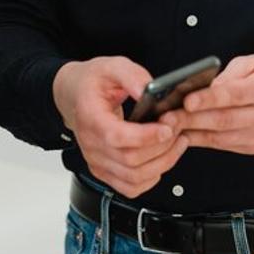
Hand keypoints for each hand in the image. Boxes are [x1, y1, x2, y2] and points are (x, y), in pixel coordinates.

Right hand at [52, 56, 186, 196]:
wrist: (75, 96)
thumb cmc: (93, 83)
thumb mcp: (112, 66)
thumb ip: (132, 75)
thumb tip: (148, 90)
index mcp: (90, 118)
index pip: (117, 137)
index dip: (146, 136)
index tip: (167, 127)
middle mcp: (91, 145)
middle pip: (131, 161)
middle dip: (162, 147)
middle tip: (177, 127)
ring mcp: (96, 162)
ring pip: (134, 178)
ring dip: (163, 163)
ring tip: (177, 142)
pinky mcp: (104, 172)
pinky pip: (131, 187)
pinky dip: (151, 178)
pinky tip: (162, 159)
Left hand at [161, 54, 253, 154]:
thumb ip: (227, 76)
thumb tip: (200, 90)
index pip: (232, 96)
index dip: (207, 99)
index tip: (186, 100)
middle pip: (223, 120)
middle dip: (190, 120)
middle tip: (165, 118)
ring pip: (221, 137)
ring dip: (192, 133)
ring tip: (169, 127)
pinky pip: (225, 145)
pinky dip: (204, 140)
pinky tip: (186, 133)